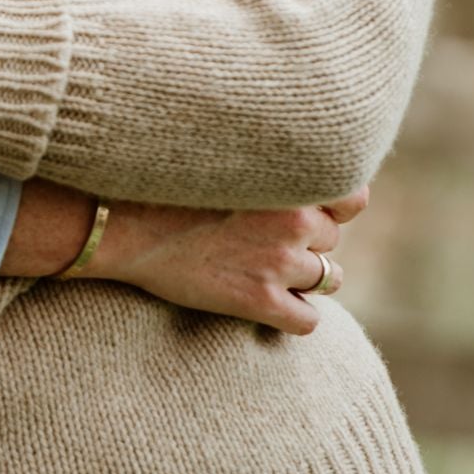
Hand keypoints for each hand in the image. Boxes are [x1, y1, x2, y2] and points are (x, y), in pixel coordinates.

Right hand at [80, 187, 368, 335]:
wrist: (120, 222)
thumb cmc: (164, 178)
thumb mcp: (229, 152)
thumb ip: (271, 162)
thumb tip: (301, 174)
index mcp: (291, 176)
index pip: (353, 197)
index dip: (332, 207)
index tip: (307, 210)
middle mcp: (296, 218)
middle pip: (332, 240)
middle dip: (307, 242)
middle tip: (262, 240)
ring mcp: (281, 262)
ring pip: (328, 279)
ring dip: (303, 278)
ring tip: (261, 270)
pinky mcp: (260, 301)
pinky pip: (308, 321)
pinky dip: (293, 315)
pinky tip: (264, 304)